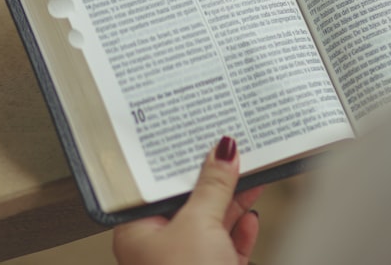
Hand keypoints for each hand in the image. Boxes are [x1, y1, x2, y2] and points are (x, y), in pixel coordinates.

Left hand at [113, 137, 262, 264]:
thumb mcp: (199, 223)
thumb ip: (213, 185)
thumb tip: (222, 152)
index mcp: (138, 233)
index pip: (159, 186)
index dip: (181, 162)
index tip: (201, 138)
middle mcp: (160, 248)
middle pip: (190, 202)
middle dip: (214, 179)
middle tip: (233, 151)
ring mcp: (189, 263)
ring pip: (213, 222)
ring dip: (235, 199)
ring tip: (252, 172)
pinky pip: (229, 245)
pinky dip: (242, 228)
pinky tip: (252, 213)